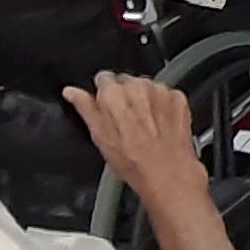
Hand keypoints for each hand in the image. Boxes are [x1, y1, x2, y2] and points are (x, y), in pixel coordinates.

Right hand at [65, 74, 205, 200]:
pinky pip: (166, 95)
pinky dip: (163, 105)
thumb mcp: (99, 136)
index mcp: (113, 93)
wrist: (168, 171)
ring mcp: (160, 91)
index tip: (106, 107)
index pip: (103, 79)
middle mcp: (137, 86)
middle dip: (124, 97)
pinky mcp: (178, 97)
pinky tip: (160, 125)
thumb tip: (71, 92)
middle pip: (126, 82)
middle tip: (125, 122)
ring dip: (144, 100)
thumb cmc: (132, 160)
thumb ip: (85, 107)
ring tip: (144, 127)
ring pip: (147, 87)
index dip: (103, 94)